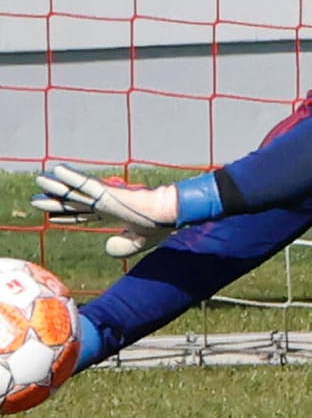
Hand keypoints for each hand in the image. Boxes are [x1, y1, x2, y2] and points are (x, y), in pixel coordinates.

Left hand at [32, 164, 178, 258]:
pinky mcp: (109, 192)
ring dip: (56, 186)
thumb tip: (106, 247)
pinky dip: (71, 177)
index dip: (68, 215)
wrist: (171, 214)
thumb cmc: (161, 225)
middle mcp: (106, 204)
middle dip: (55, 202)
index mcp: (114, 214)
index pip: (85, 215)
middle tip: (35, 199)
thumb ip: (124, 246)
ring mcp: (106, 197)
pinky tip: (57, 171)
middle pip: (75, 202)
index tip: (52, 216)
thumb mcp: (140, 242)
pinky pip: (86, 184)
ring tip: (39, 180)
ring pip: (76, 192)